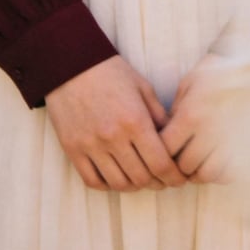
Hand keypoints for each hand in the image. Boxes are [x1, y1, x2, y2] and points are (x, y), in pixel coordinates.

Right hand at [46, 56, 187, 193]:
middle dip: (157, 183)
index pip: (161, 164)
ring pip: (118, 184)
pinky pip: (93, 181)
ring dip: (134, 186)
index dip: (174, 177)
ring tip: (140, 178)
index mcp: (135, 120)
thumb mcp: (142, 87)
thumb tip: (174, 140)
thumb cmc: (111, 72)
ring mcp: (91, 145)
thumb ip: (159, 116)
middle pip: (142, 178)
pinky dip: (108, 185)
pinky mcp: (72, 149)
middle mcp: (113, 137)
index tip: (179, 179)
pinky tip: (116, 177)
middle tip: (162, 179)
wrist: (70, 64)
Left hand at [160, 58, 227, 183]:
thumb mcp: (190, 83)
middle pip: (184, 166)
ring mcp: (229, 142)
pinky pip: (228, 174)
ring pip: (206, 175)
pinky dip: (218, 174)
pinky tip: (214, 162)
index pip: (166, 147)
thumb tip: (165, 132)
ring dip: (197, 173)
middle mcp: (209, 131)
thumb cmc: (218, 73)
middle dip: (177, 166)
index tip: (160, 150)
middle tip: (176, 160)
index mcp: (191, 114)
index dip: (159, 152)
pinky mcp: (245, 147)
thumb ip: (175, 108)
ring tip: (195, 163)